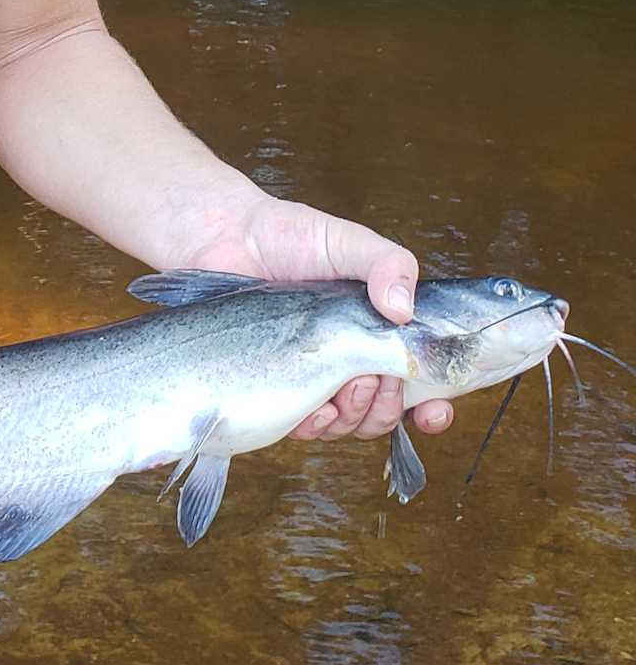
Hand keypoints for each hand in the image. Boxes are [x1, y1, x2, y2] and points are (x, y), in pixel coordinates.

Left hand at [187, 190, 452, 446]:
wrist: (226, 239)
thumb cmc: (289, 237)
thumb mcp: (349, 243)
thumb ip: (388, 265)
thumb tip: (405, 312)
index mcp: (375, 333)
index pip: (417, 381)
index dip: (432, 405)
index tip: (437, 409)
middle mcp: (348, 362)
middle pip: (385, 413)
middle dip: (390, 406)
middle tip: (378, 377)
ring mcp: (312, 377)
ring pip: (348, 424)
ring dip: (357, 414)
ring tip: (349, 382)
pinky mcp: (276, 387)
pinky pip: (304, 427)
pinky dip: (317, 423)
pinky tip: (314, 406)